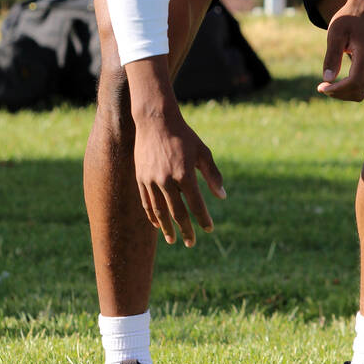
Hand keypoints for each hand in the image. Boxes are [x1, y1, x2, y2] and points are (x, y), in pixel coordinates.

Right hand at [134, 106, 225, 246]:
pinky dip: (152, 216)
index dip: (203, 218)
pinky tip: (158, 225)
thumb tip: (222, 196)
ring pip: (159, 211)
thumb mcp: (202, 152)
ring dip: (166, 228)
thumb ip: (213, 175)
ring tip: (173, 239)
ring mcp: (151, 180)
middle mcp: (166, 180)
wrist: (155, 121)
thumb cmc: (184, 136)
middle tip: (191, 243)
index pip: (196, 204)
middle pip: (177, 213)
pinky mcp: (141, 178)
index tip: (209, 229)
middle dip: (185, 229)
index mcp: (184, 174)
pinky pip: (146, 202)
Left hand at [317, 8, 363, 101]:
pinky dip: (349, 89)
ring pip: (362, 92)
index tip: (321, 87)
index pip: (355, 82)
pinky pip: (363, 87)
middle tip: (322, 87)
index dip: (337, 89)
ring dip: (344, 94)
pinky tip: (337, 83)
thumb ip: (332, 55)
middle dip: (339, 94)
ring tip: (327, 86)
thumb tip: (327, 79)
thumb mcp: (335, 33)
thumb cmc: (347, 19)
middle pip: (359, 91)